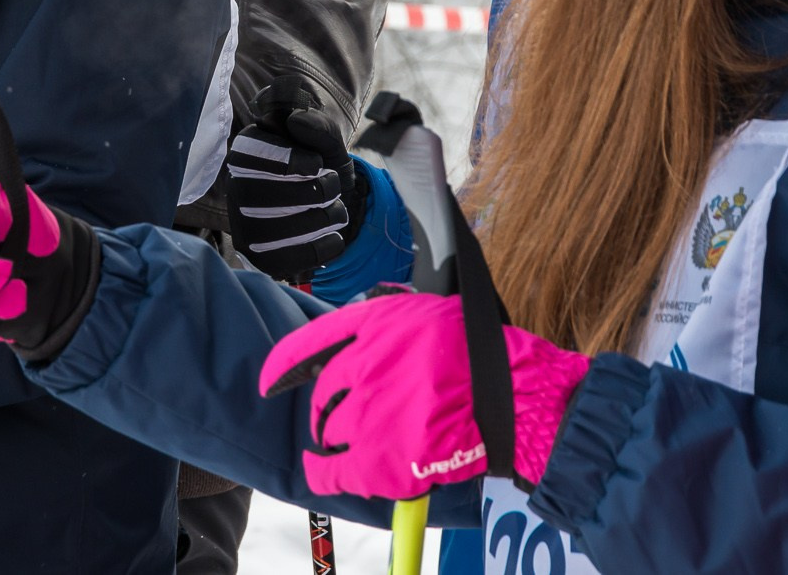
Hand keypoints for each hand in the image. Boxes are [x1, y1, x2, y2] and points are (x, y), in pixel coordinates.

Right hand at [226, 83, 361, 280]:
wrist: (319, 197)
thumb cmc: (318, 163)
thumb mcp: (324, 140)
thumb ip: (317, 126)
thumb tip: (297, 121)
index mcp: (245, 153)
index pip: (253, 155)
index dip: (291, 160)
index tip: (315, 163)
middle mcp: (237, 190)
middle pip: (272, 196)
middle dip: (317, 190)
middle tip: (331, 184)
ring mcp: (246, 228)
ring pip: (287, 229)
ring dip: (326, 216)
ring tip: (333, 209)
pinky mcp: (262, 258)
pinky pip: (298, 257)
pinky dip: (327, 244)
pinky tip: (330, 232)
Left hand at [258, 292, 590, 498]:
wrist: (515, 396)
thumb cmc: (480, 354)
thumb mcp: (427, 314)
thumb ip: (387, 323)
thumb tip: (358, 334)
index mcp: (374, 326)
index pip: (309, 345)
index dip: (284, 367)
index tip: (273, 381)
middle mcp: (364, 366)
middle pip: (323, 394)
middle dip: (327, 409)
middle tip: (337, 420)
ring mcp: (369, 413)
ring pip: (330, 430)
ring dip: (335, 438)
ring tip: (353, 443)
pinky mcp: (380, 458)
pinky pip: (332, 471)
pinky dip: (323, 473)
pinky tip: (321, 472)